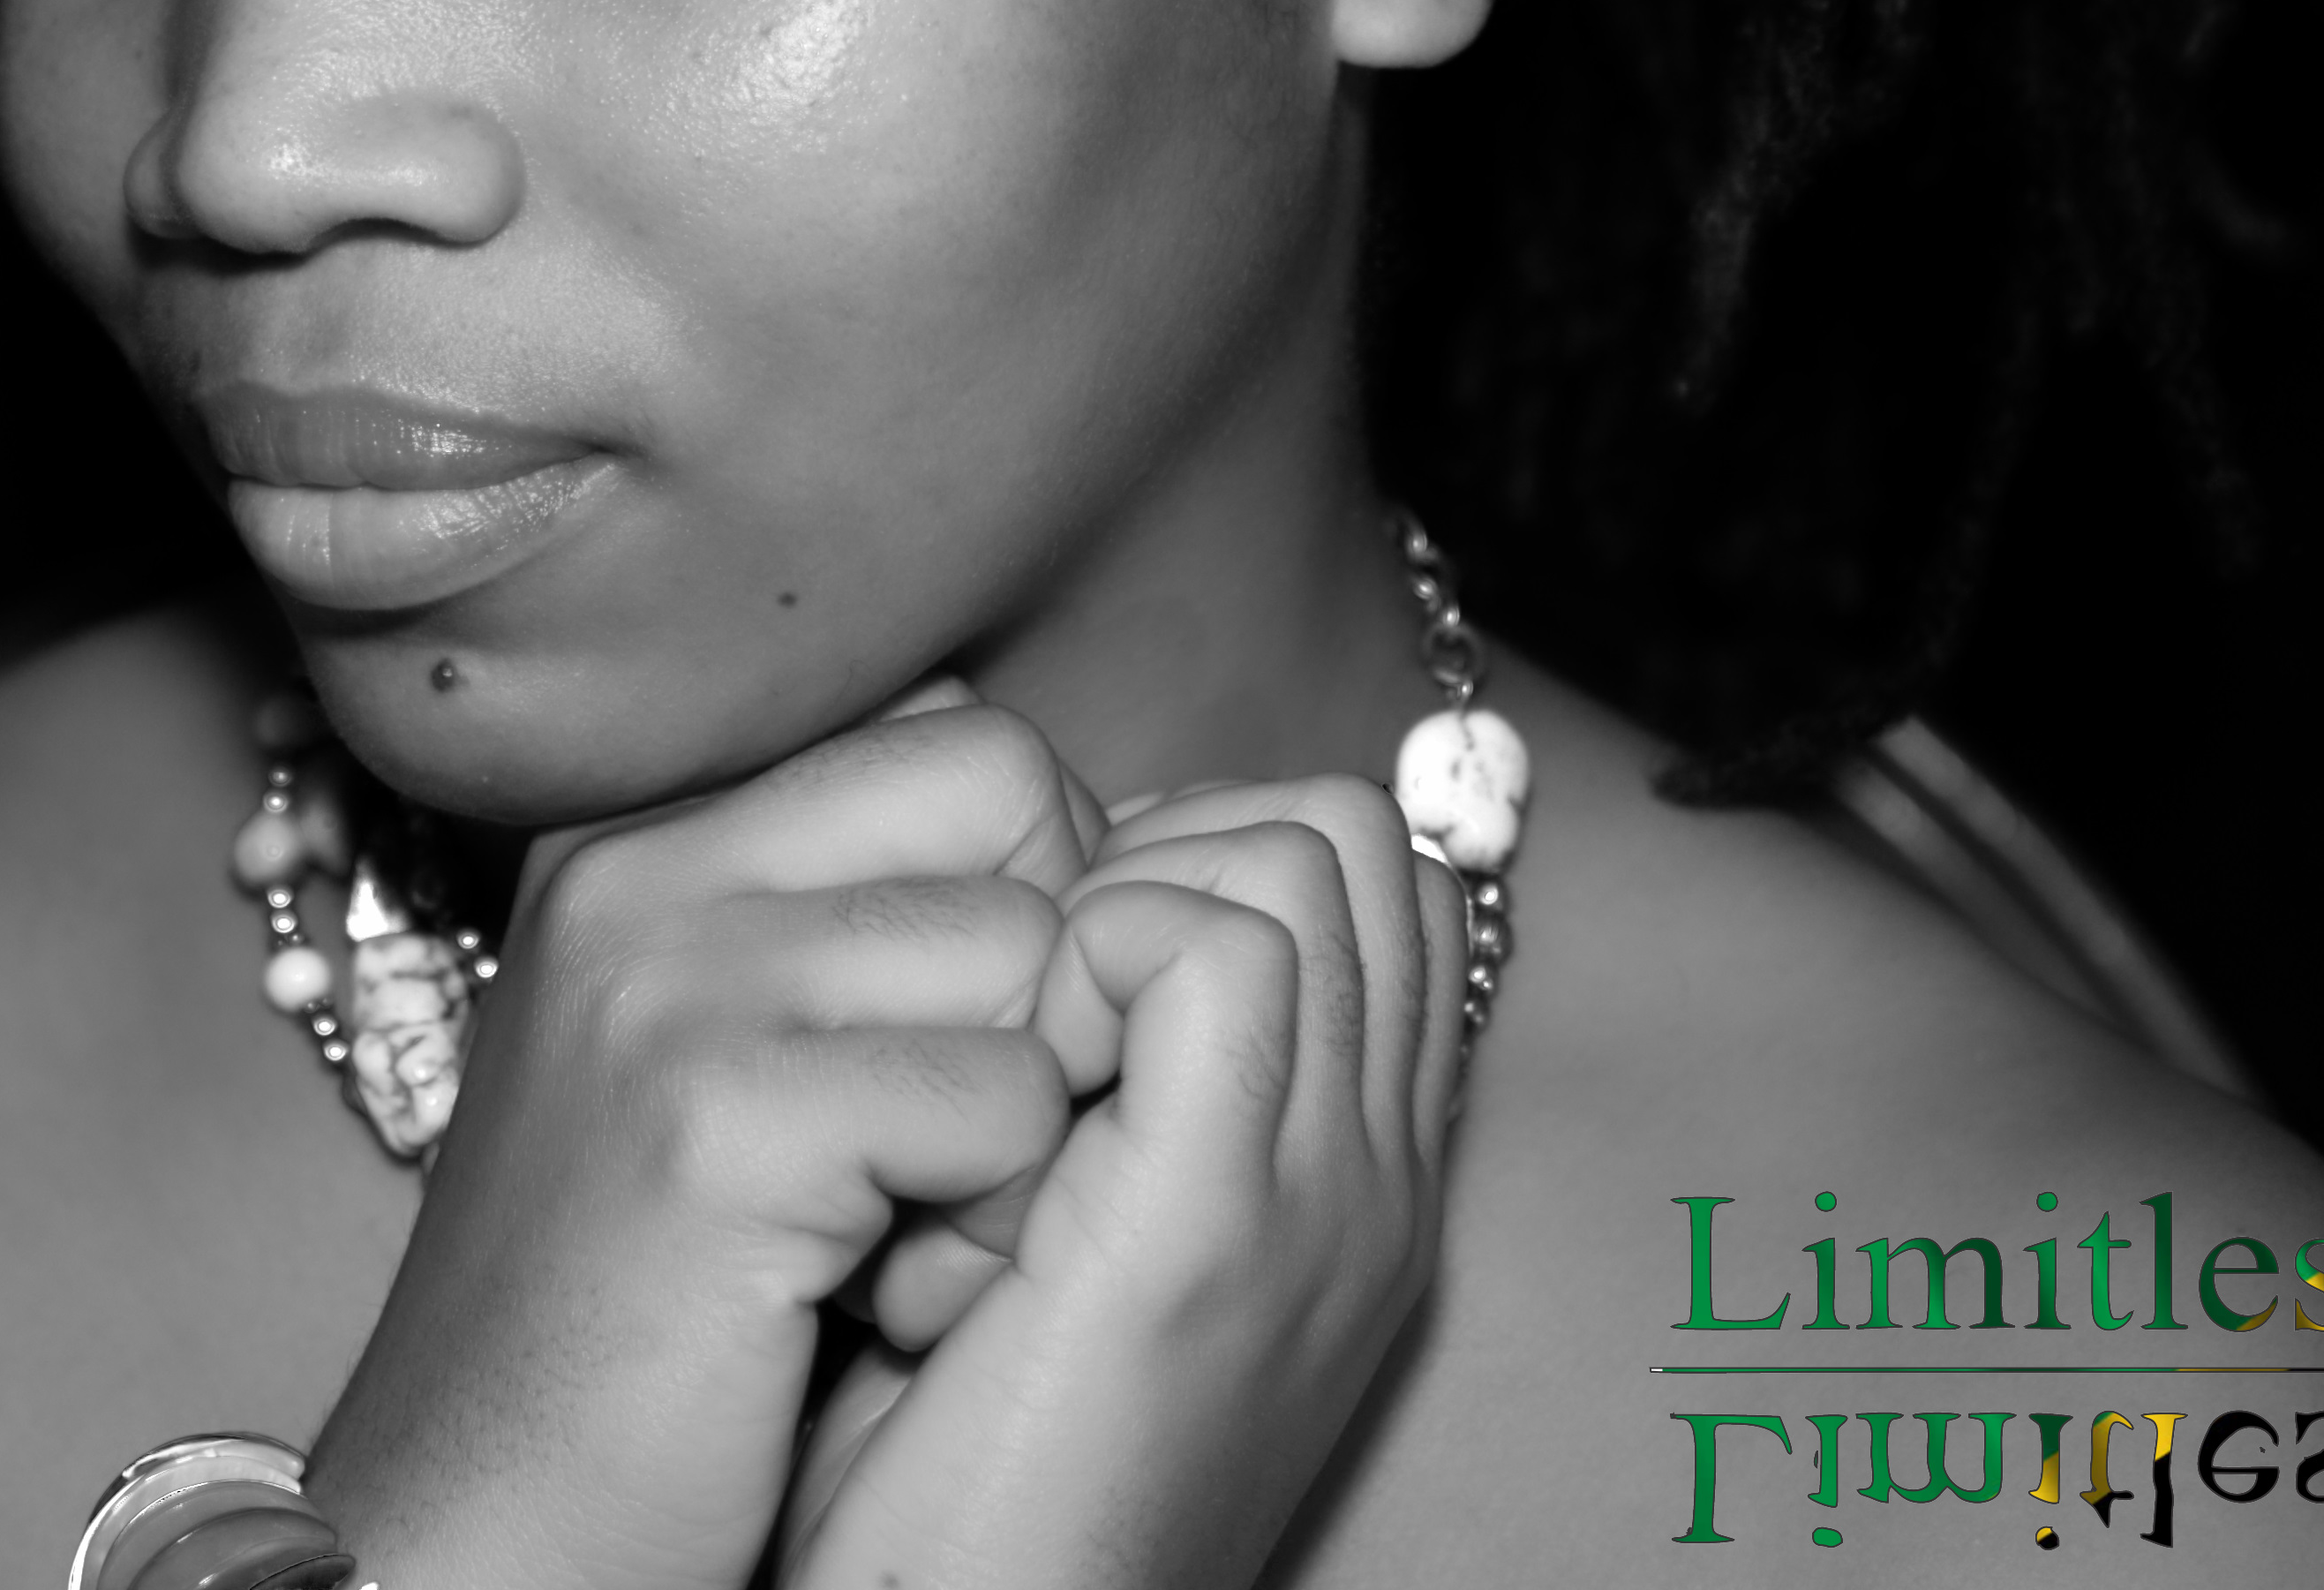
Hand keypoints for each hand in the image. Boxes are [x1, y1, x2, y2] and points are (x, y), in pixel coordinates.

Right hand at [306, 692, 1112, 1589]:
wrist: (479, 1532)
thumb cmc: (634, 1321)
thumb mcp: (710, 1064)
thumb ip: (838, 915)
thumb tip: (1059, 807)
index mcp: (637, 839)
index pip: (956, 732)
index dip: (1026, 887)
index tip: (953, 1051)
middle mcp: (640, 871)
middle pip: (1012, 786)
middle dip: (1049, 971)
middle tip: (954, 1145)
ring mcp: (670, 982)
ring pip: (1034, 946)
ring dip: (1026, 1121)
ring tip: (903, 1236)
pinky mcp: (721, 1118)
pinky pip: (1010, 1099)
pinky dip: (990, 1221)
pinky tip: (878, 1299)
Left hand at [778, 774, 1469, 1589]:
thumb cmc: (949, 1485)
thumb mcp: (1053, 1254)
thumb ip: (1093, 1097)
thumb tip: (1036, 909)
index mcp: (1350, 1186)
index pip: (1352, 889)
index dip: (1185, 858)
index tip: (1046, 964)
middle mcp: (1374, 1179)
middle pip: (1343, 838)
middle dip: (1169, 844)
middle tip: (1028, 987)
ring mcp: (1324, 1196)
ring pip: (1299, 853)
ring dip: (1127, 891)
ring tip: (1013, 1046)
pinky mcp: (1216, 1223)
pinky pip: (1209, 946)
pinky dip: (1083, 948)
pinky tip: (985, 1091)